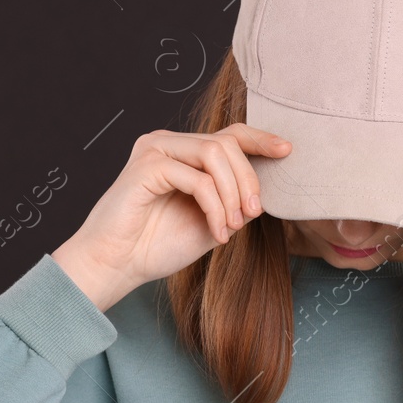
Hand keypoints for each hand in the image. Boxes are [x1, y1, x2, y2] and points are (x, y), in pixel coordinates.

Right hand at [52, 124, 291, 311]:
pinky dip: (215, 207)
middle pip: (227, 143)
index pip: (228, 135)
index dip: (260, 139)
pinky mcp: (146, 166)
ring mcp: (155, 150)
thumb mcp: (210, 222)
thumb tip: (262, 191)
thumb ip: (234, 202)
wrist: (116, 266)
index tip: (287, 151)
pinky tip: (217, 232)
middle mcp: (168, 144)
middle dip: (248, 180)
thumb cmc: (156, 246)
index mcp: (182, 153)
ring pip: (214, 154)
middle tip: (251, 217)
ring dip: (233, 193)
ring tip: (233, 226)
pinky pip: (197, 178)